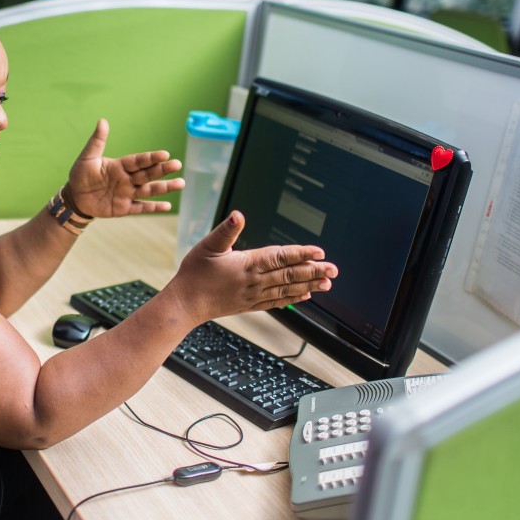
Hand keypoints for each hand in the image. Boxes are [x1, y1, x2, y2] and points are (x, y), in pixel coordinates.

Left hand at [64, 119, 183, 217]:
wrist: (74, 197)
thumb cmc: (81, 175)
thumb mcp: (88, 157)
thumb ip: (97, 141)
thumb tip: (102, 121)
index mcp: (121, 166)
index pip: (139, 161)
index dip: (151, 158)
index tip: (165, 154)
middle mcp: (128, 179)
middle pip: (148, 174)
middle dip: (162, 170)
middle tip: (177, 164)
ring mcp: (127, 194)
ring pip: (149, 190)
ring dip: (164, 187)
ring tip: (181, 183)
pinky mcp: (124, 208)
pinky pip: (141, 207)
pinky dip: (154, 207)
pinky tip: (167, 206)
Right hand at [165, 211, 337, 323]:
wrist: (186, 304)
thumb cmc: (194, 273)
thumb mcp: (208, 246)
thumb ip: (226, 230)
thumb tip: (238, 215)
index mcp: (247, 264)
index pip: (281, 257)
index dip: (301, 254)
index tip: (319, 252)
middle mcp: (255, 281)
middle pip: (290, 275)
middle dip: (314, 271)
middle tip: (334, 270)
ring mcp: (254, 294)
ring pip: (287, 290)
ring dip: (309, 285)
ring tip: (327, 284)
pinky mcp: (250, 304)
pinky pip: (277, 302)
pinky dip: (293, 299)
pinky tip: (305, 296)